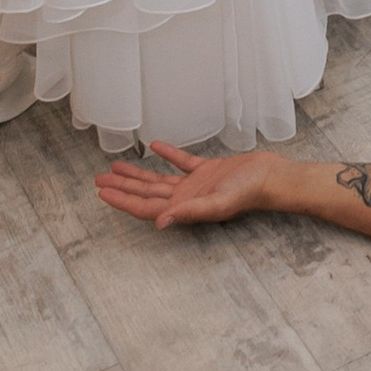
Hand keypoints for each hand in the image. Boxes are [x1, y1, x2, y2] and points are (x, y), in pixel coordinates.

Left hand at [93, 138, 273, 229]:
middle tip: (99, 180)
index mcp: (185, 208)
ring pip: (159, 180)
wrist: (272, 177)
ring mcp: (196, 185)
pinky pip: (182, 162)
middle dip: (122, 188)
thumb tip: (160, 223)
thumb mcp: (218, 204)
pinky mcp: (208, 170)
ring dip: (138, 175)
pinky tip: (154, 146)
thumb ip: (189, 212)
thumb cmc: (249, 192)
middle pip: (146, 194)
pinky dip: (167, 155)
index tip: (103, 193)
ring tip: (116, 167)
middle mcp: (186, 198)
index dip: (123, 201)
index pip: (145, 207)